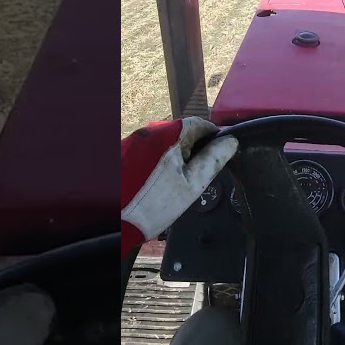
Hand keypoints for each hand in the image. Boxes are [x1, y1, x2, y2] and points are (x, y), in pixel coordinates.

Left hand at [121, 117, 238, 254]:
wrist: (114, 221)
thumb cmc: (156, 203)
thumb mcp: (193, 184)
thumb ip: (214, 159)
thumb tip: (230, 141)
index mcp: (168, 134)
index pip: (199, 123)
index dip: (214, 136)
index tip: (219, 153)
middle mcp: (148, 131)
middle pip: (181, 132)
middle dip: (194, 148)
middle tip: (199, 173)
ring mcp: (133, 141)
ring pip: (164, 142)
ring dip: (175, 155)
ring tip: (177, 182)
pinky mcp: (123, 152)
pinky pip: (149, 150)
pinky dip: (159, 161)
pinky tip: (158, 182)